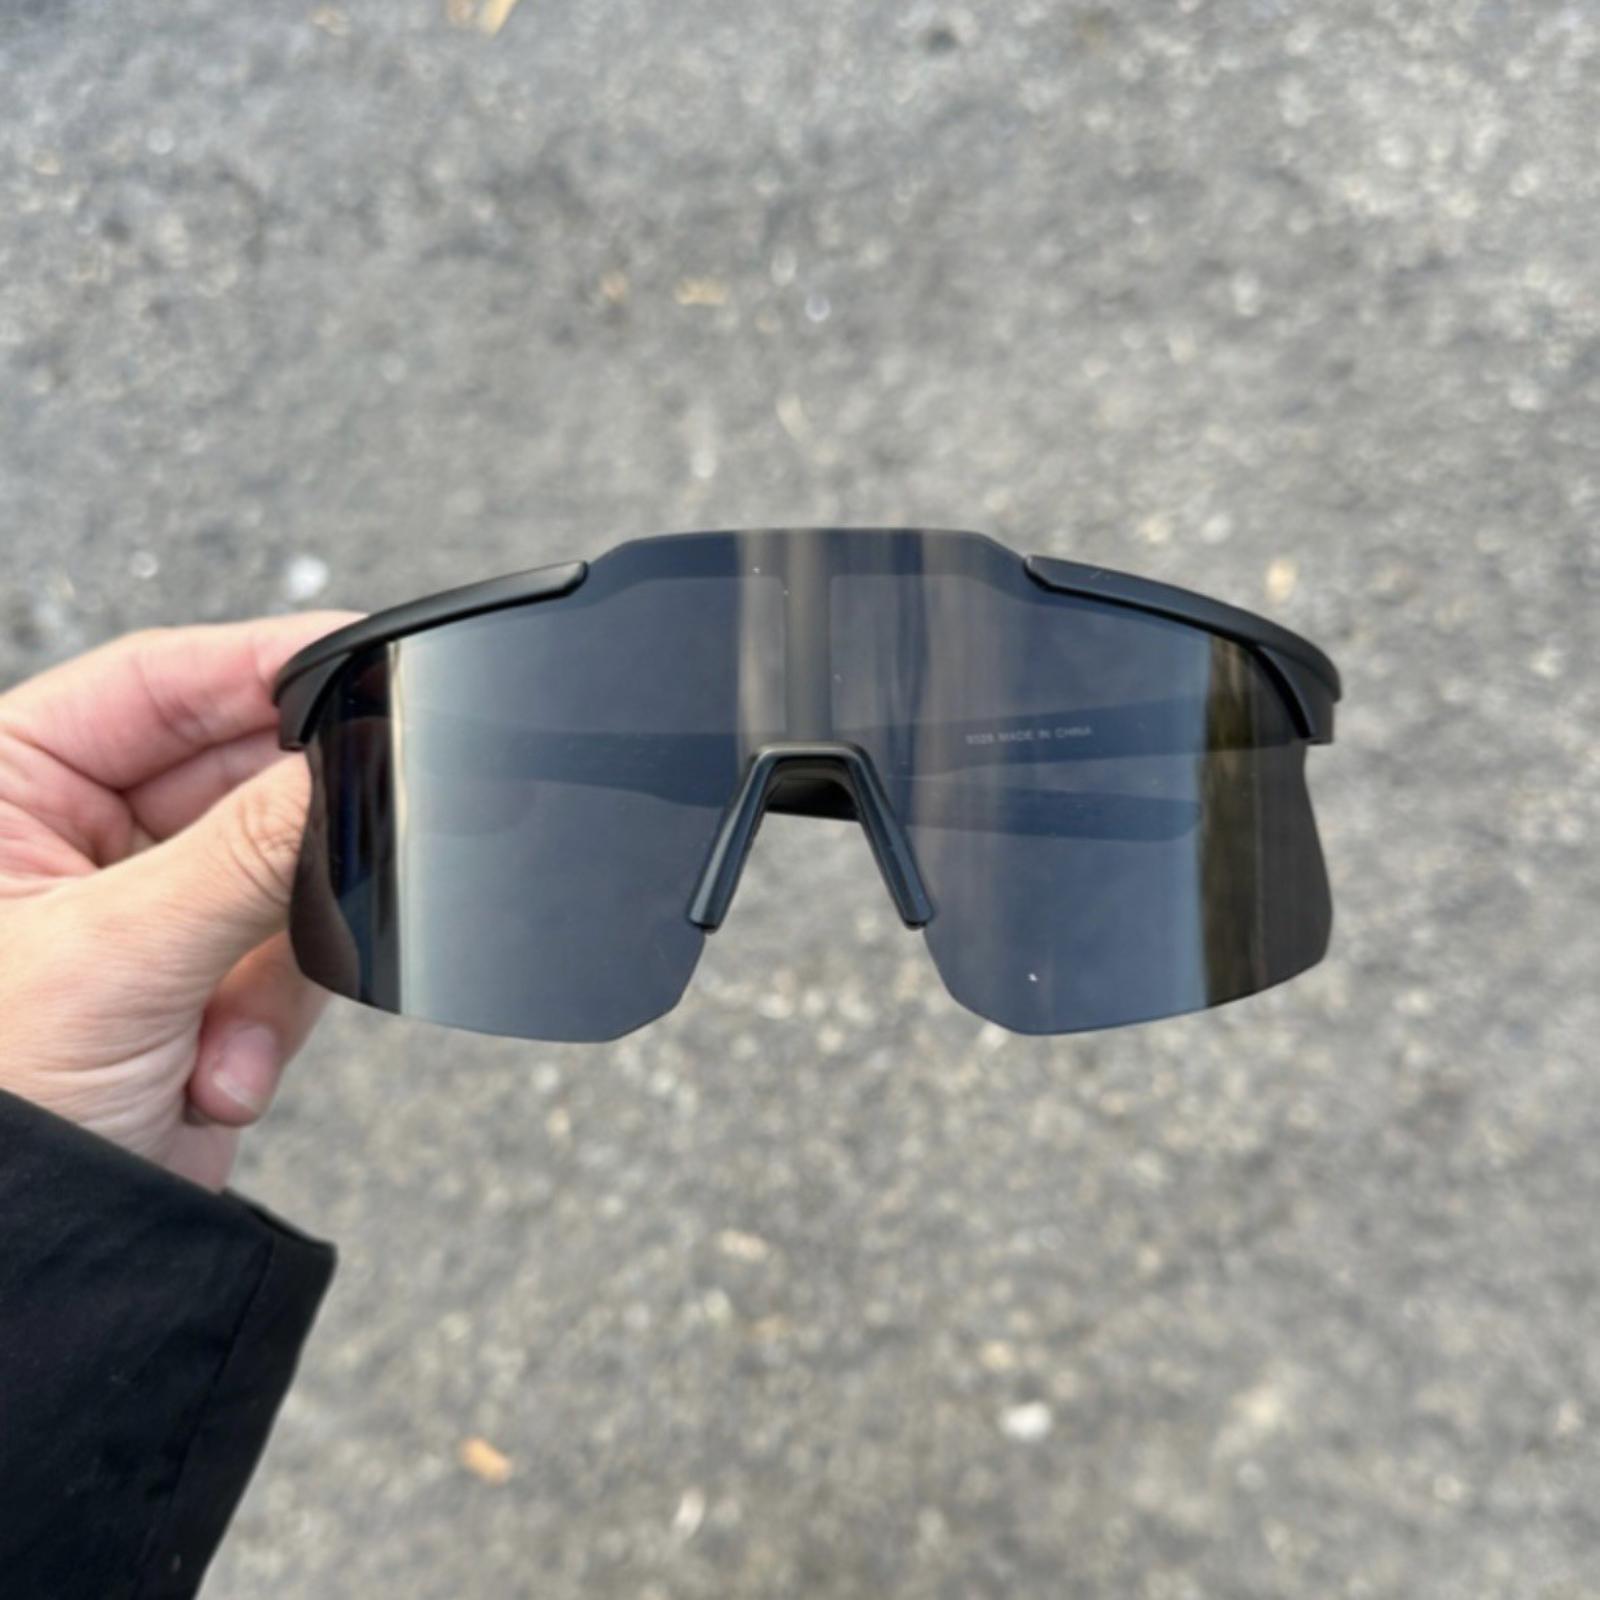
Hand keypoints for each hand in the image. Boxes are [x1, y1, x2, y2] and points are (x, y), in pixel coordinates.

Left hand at [0, 614, 357, 1189]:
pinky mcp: (191, 977)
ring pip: (281, 872)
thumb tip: (349, 765)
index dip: (263, 668)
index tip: (362, 660)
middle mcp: (63, 836)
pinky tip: (216, 1078)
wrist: (30, 1267)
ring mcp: (136, 908)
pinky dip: (268, 1018)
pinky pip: (286, 950)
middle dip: (280, 859)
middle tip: (332, 869)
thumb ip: (250, 850)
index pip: (153, 684)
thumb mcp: (116, 961)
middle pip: (235, 779)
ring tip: (220, 1044)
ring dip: (270, 968)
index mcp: (3, 791)